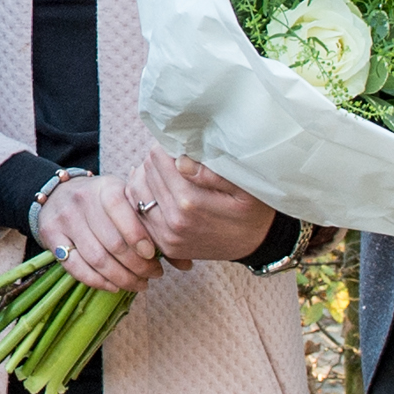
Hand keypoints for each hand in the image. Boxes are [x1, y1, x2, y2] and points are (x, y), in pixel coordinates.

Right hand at [32, 169, 162, 293]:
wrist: (60, 194)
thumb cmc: (104, 204)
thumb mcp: (128, 202)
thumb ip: (155, 229)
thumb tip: (186, 264)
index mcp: (106, 187)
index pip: (121, 210)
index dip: (138, 236)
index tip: (153, 255)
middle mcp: (82, 200)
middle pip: (112, 242)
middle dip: (137, 265)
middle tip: (152, 275)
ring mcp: (65, 219)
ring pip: (97, 258)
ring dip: (121, 278)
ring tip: (139, 284)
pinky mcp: (51, 236)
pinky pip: (76, 267)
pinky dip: (98, 281)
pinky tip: (114, 286)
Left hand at [131, 152, 281, 269]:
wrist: (256, 243)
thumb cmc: (252, 209)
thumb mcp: (244, 187)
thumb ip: (211, 173)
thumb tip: (180, 161)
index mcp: (189, 202)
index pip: (157, 159)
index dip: (166, 147)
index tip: (180, 147)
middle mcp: (172, 221)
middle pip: (146, 173)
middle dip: (157, 161)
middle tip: (174, 158)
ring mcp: (166, 236)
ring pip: (136, 192)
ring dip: (148, 179)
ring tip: (167, 174)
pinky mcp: (165, 246)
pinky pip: (140, 215)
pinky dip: (146, 199)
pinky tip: (161, 192)